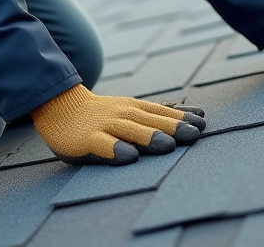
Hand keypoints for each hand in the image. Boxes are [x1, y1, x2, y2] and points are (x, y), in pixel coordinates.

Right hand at [30, 84, 205, 165]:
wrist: (59, 105)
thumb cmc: (100, 114)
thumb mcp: (129, 109)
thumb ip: (154, 114)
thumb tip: (191, 113)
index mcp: (134, 108)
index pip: (162, 112)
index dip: (182, 117)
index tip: (203, 121)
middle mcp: (123, 115)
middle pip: (151, 121)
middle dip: (174, 128)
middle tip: (195, 135)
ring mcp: (105, 126)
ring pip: (130, 131)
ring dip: (149, 138)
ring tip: (168, 146)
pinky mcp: (88, 140)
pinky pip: (103, 145)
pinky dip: (116, 150)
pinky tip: (129, 157)